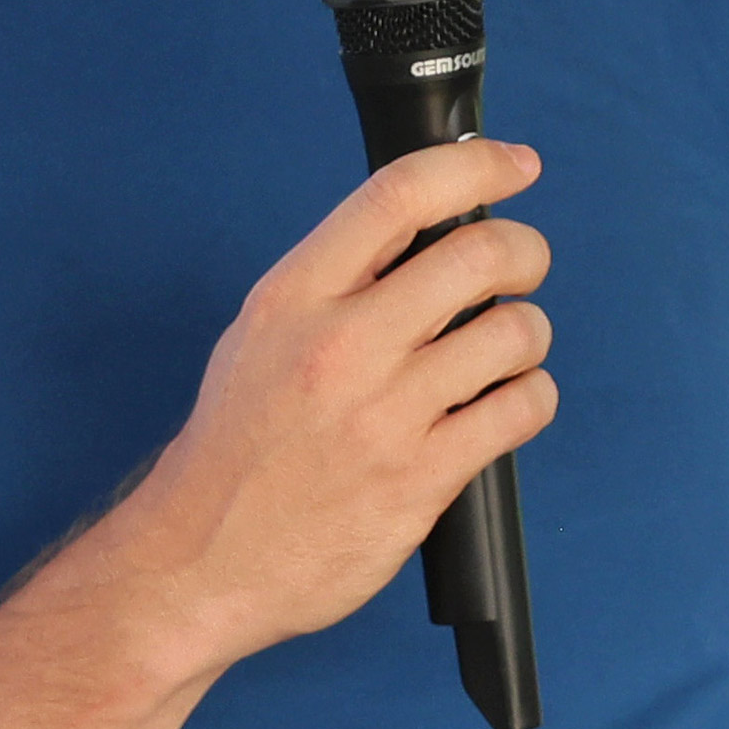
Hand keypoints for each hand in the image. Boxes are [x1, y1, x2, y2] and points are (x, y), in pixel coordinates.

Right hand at [96, 137, 554, 677]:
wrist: (196, 564)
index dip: (475, 165)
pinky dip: (533, 396)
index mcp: (295, 297)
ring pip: (514, 331)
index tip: (516, 165)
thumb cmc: (237, 447)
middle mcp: (340, 347)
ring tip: (506, 350)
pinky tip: (508, 403)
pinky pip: (521, 409)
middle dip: (526, 251)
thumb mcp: (262, 334)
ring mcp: (384, 416)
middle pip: (478, 255)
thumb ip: (339, 278)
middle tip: (525, 267)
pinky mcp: (419, 480)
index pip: (399, 195)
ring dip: (529, 333)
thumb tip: (431, 227)